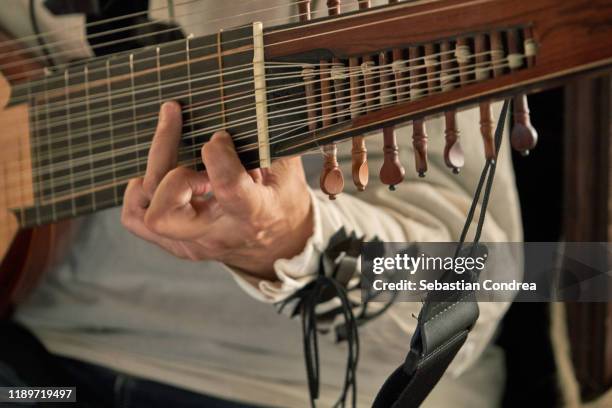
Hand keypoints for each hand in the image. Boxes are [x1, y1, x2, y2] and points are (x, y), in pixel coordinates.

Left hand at [121, 101, 312, 279]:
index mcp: (252, 213)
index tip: (220, 137)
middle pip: (163, 211)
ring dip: (153, 172)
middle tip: (188, 141)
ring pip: (144, 212)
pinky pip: (135, 218)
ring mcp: (191, 243)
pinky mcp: (175, 244)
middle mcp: (217, 233)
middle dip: (167, 167)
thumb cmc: (282, 201)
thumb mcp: (287, 169)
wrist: (279, 246)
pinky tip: (161, 175)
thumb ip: (264, 141)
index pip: (226, 188)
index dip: (218, 153)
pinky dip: (141, 190)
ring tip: (175, 151)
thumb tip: (241, 105)